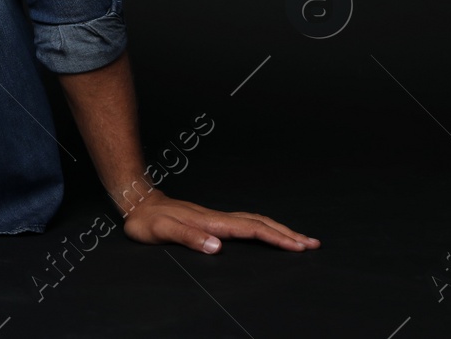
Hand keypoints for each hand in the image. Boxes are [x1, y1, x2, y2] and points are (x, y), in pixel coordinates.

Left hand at [121, 190, 319, 253]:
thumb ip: (188, 238)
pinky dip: (264, 227)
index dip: (275, 238)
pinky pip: (246, 222)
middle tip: (313, 243)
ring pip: (255, 220)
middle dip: (287, 233)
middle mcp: (217, 218)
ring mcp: (216, 217)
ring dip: (279, 229)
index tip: (298, 246)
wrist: (137, 202)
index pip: (250, 230)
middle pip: (260, 223)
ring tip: (300, 239)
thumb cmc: (147, 220)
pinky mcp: (212, 219)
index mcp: (211, 222)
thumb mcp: (162, 231)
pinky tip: (269, 232)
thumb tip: (217, 247)